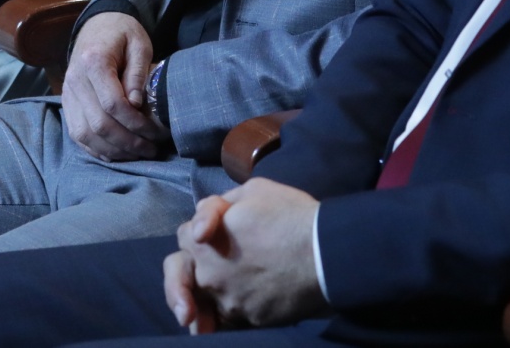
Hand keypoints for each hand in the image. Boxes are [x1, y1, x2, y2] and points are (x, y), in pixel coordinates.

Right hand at [63, 12, 166, 161]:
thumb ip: (138, 73)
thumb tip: (137, 105)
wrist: (98, 25)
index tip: (156, 132)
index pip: (112, 103)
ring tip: (138, 154)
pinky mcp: (67, 103)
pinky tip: (118, 153)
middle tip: (152, 149)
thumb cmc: (123, 34)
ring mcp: (67, 93)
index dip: (136, 123)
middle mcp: (75, 80)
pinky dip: (97, 148)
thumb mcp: (140, 44)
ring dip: (113, 150)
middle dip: (128, 142)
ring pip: (85, 134)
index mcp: (93, 61)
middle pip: (99, 124)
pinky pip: (77, 134)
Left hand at [171, 179, 325, 329]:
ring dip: (212, 298)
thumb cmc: (290, 215)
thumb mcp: (251, 191)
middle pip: (185, 278)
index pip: (185, 237)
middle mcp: (208, 276)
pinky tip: (245, 305)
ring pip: (210, 301)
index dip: (200, 231)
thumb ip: (218, 205)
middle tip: (189, 295)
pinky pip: (234, 318)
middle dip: (183, 283)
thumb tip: (206, 220)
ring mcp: (229, 301)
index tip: (212, 233)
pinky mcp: (251, 320)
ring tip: (217, 303)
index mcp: (201, 242)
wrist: (326, 253)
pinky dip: (236, 310)